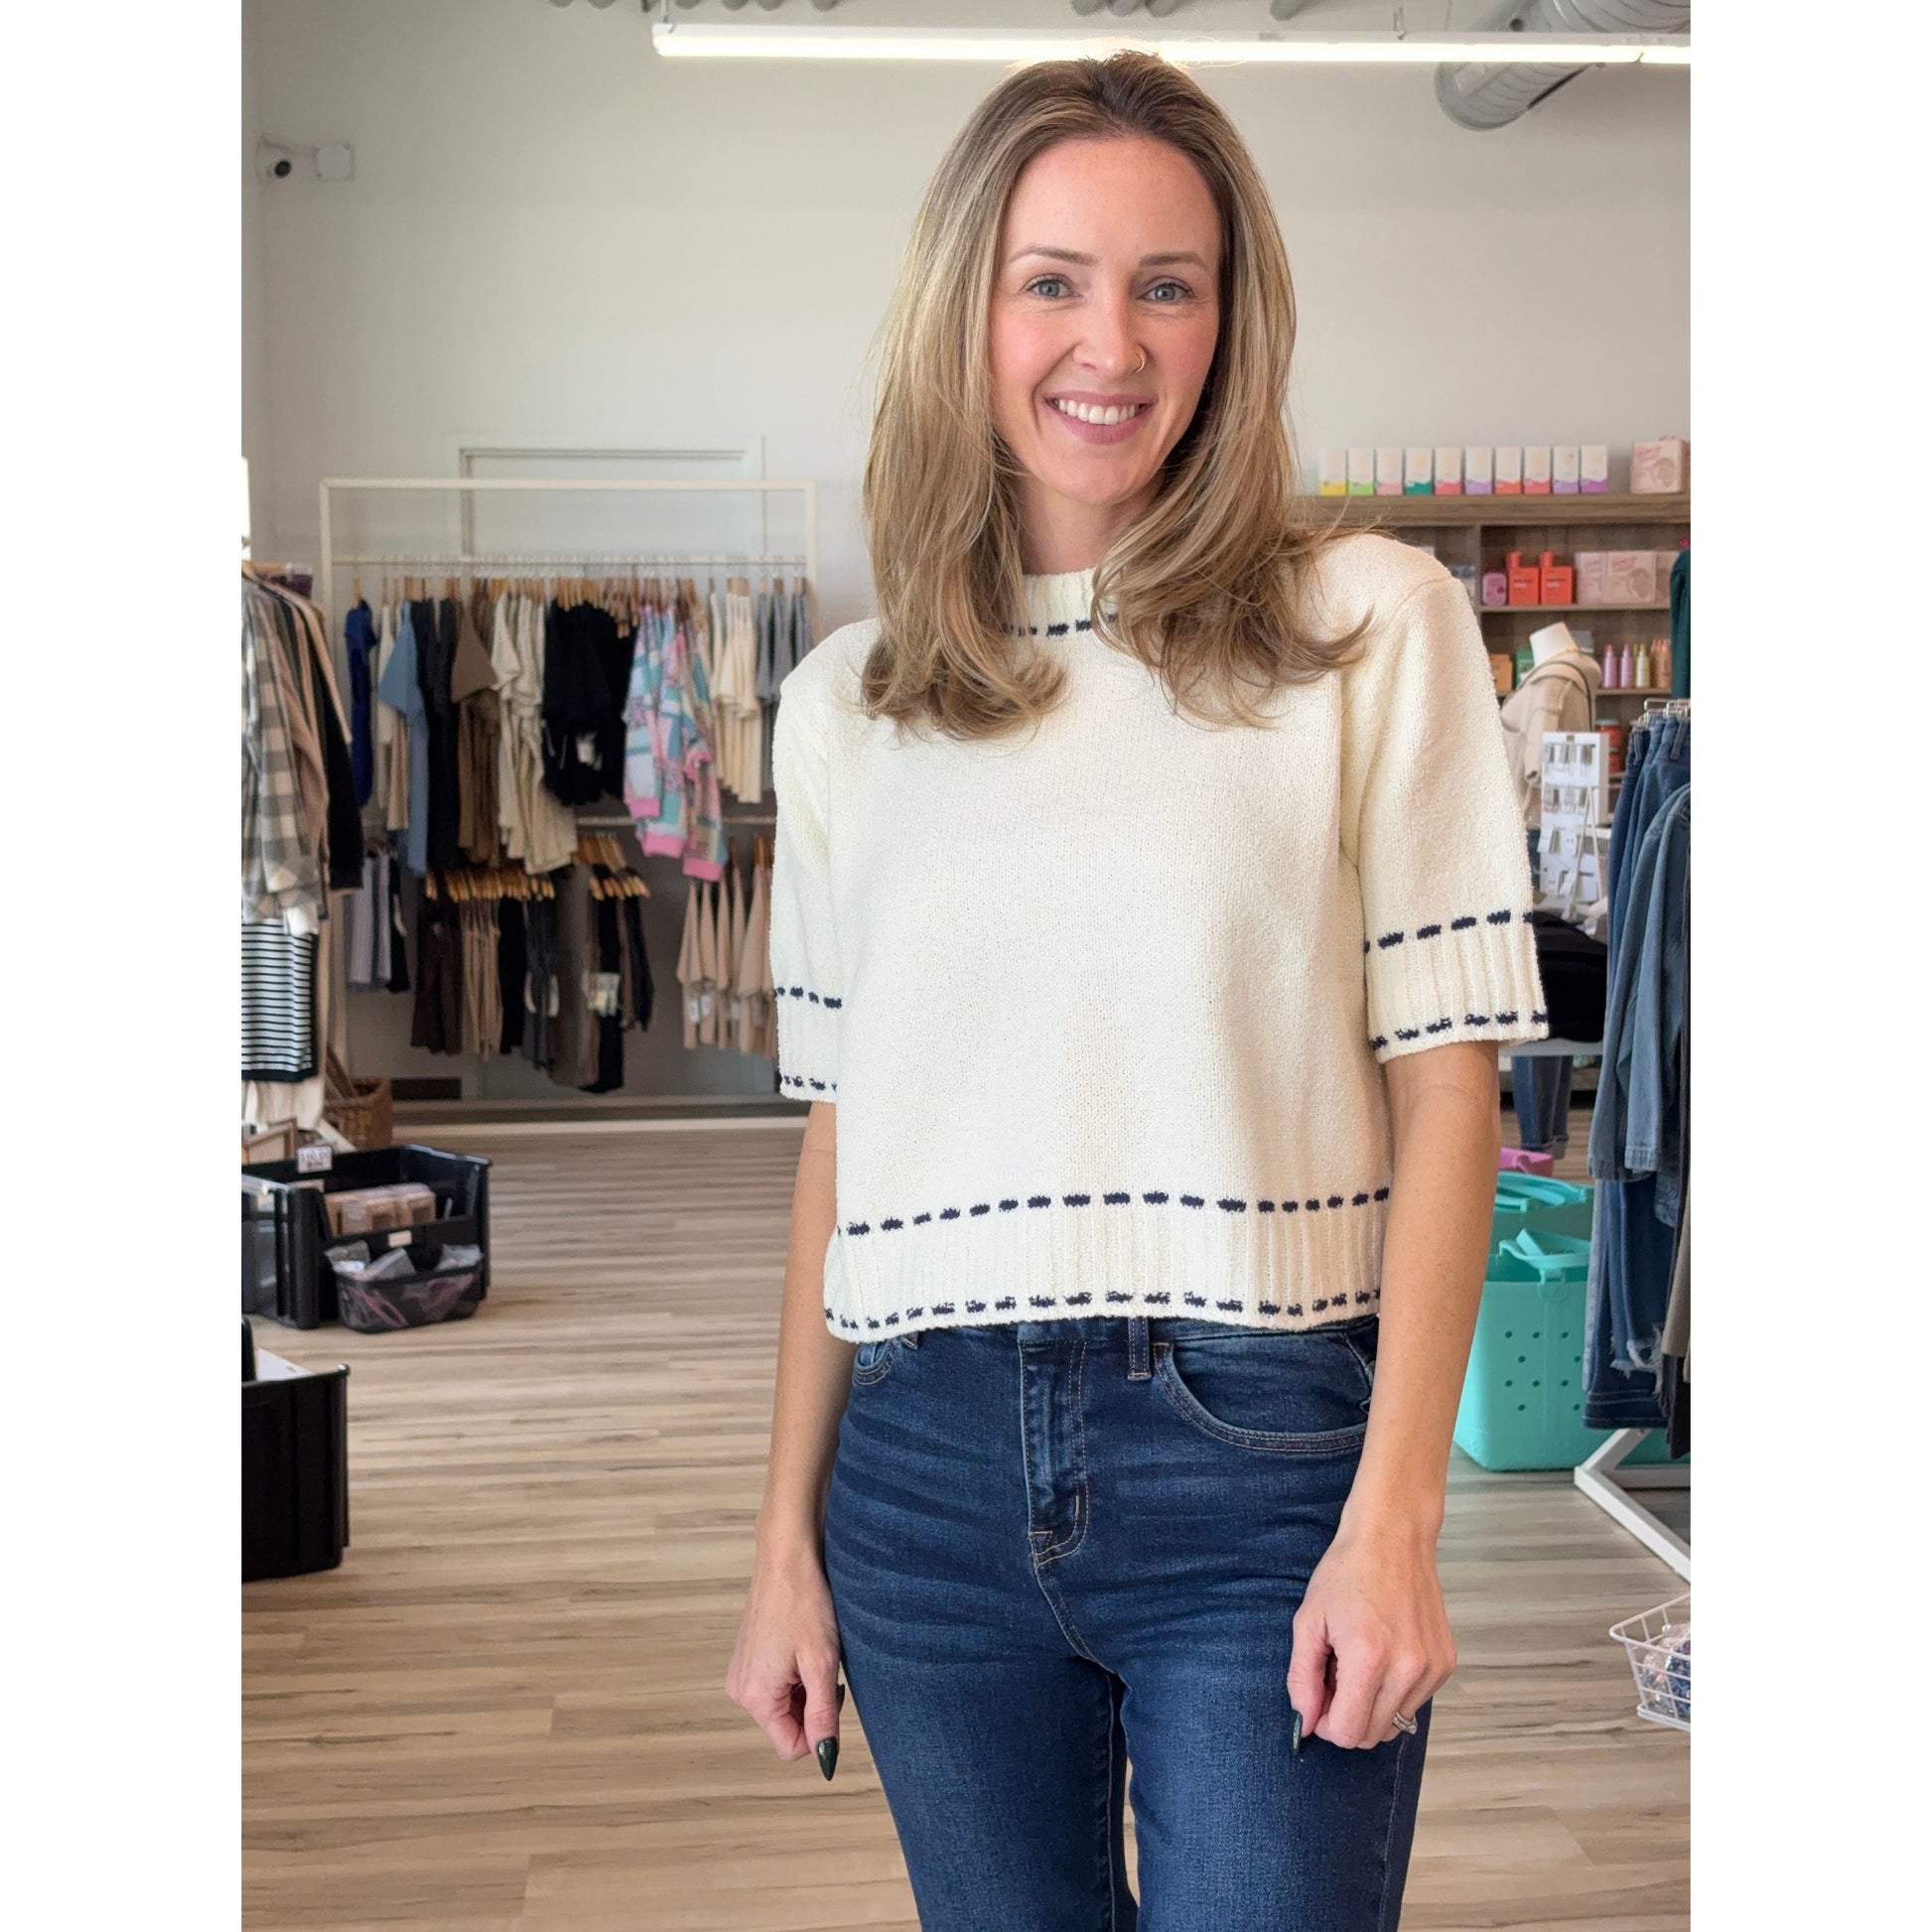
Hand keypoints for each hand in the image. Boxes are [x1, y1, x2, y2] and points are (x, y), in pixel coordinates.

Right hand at [725, 1533, 845, 1773]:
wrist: (786, 1559)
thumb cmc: (805, 1604)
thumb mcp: (822, 1664)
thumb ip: (822, 1716)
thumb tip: (824, 1759)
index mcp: (756, 1698)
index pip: (792, 1747)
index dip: (819, 1731)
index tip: (832, 1693)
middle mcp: (740, 1692)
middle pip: (786, 1726)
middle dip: (811, 1706)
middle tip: (824, 1667)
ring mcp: (739, 1673)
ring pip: (781, 1705)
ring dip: (802, 1689)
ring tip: (812, 1652)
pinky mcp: (744, 1659)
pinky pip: (772, 1685)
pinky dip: (791, 1674)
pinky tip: (799, 1644)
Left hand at [1287, 1516, 1454, 1748]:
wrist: (1393, 1536)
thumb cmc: (1347, 1572)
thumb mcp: (1309, 1621)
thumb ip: (1302, 1678)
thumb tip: (1305, 1723)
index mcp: (1369, 1659)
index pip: (1349, 1733)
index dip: (1327, 1725)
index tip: (1320, 1700)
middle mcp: (1408, 1669)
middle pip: (1372, 1735)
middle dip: (1347, 1715)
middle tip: (1336, 1675)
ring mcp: (1432, 1668)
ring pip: (1396, 1724)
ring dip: (1372, 1706)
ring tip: (1360, 1662)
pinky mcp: (1446, 1664)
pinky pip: (1415, 1703)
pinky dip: (1394, 1692)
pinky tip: (1384, 1654)